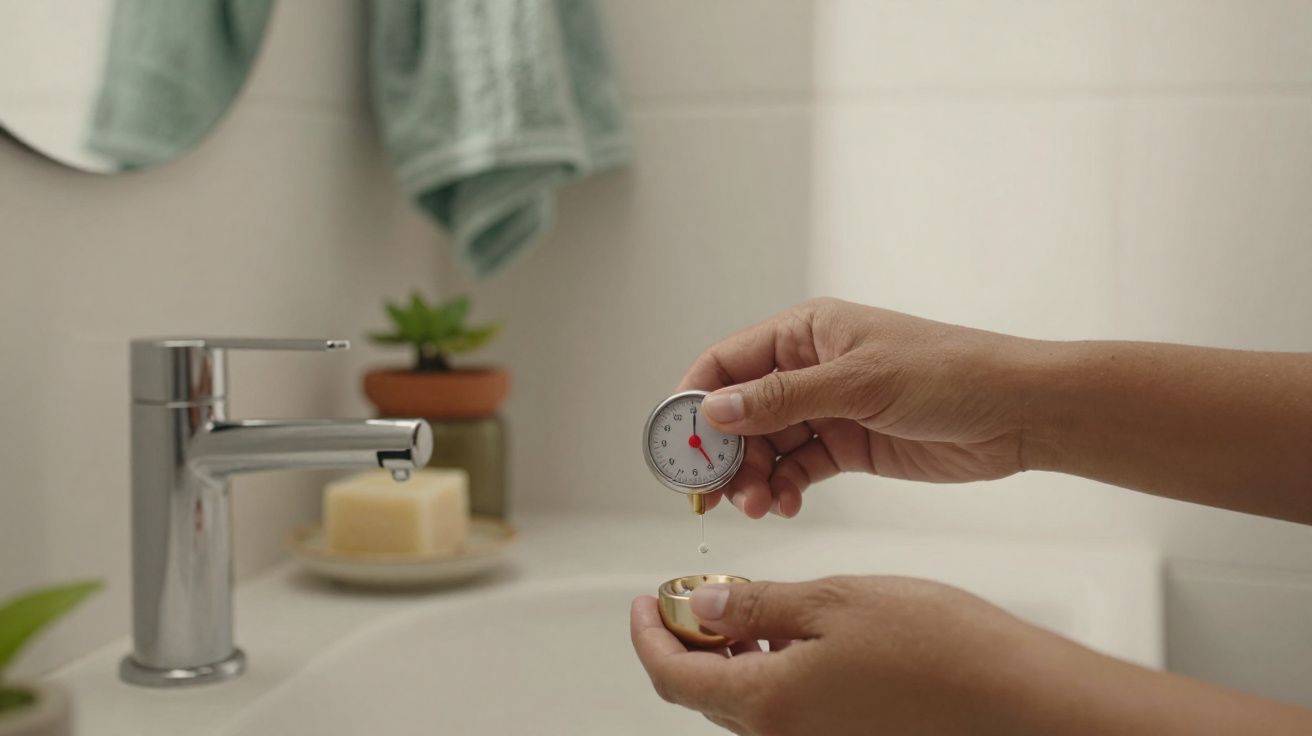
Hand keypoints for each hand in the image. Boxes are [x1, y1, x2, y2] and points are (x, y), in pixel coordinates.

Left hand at [630, 576, 1076, 734]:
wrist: (1014, 696)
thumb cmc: (937, 646)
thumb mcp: (831, 602)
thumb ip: (755, 608)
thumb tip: (700, 607)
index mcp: (769, 705)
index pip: (673, 678)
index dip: (650, 637)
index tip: (646, 604)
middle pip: (706, 695)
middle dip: (691, 643)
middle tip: (697, 596)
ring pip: (746, 705)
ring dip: (731, 660)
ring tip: (748, 611)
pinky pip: (786, 715)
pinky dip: (771, 677)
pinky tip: (793, 641)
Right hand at [680, 298, 1038, 517]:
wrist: (1018, 412)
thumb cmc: (949, 374)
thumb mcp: (859, 383)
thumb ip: (783, 399)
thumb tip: (717, 410)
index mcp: (807, 332)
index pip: (729, 362)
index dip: (697, 401)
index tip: (677, 445)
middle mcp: (811, 368)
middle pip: (741, 411)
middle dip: (725, 452)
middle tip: (714, 494)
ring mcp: (829, 409)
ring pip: (768, 446)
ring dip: (755, 478)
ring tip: (760, 506)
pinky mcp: (849, 446)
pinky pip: (799, 469)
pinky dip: (786, 489)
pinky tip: (786, 506)